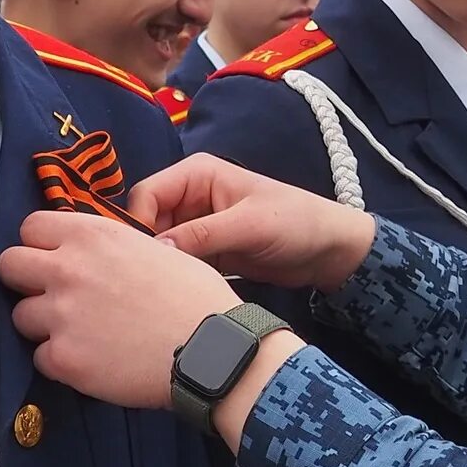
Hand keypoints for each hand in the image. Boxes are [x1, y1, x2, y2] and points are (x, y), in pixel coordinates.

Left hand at [3, 211, 244, 410]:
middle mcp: (68, 269)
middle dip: (26, 280)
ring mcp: (61, 315)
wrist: (211, 350)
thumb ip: (113, 248)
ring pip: (20, 316)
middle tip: (52, 295)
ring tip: (78, 334)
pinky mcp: (63, 358)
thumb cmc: (196, 297)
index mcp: (92, 235)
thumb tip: (94, 256)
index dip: (42, 244)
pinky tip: (90, 361)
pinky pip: (39, 357)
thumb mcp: (156, 249)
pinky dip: (60, 361)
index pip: (31, 226)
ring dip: (43, 325)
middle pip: (8, 265)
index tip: (56, 259)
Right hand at [127, 154, 377, 289]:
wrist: (328, 250)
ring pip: (160, 245)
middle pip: (147, 221)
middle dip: (147, 248)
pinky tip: (175, 292)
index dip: (138, 224)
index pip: (147, 194)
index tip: (143, 258)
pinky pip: (177, 261)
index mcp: (196, 174)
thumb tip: (156, 250)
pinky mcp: (206, 251)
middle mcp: (190, 196)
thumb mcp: (248, 226)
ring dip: (160, 264)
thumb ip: (201, 235)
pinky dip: (174, 274)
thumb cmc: (294, 223)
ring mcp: (196, 225)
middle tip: (149, 279)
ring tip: (160, 289)